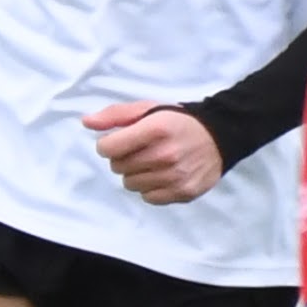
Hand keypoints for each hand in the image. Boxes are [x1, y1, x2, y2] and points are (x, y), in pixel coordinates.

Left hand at [84, 99, 225, 205]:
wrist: (220, 136)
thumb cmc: (178, 121)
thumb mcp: (148, 109)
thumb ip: (116, 114)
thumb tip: (86, 122)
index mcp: (155, 130)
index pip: (108, 149)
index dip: (108, 144)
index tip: (119, 141)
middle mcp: (165, 155)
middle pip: (117, 167)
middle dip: (123, 158)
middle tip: (140, 150)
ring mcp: (175, 176)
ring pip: (130, 184)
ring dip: (135, 174)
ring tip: (151, 162)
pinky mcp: (183, 192)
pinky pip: (148, 198)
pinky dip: (150, 188)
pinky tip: (161, 175)